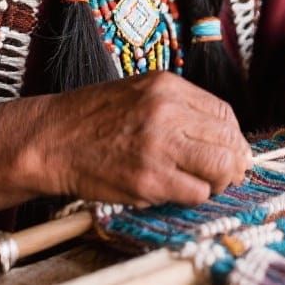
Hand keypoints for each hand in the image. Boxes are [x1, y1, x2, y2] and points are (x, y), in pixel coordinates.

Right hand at [0, 72, 250, 226]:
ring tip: (199, 183)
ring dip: (215, 182)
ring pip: (219, 170)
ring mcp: (158, 147)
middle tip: (224, 174)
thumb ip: (178, 108)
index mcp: (167, 87)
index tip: (230, 151)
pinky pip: (194, 194)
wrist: (51, 139)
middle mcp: (167, 112)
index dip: (233, 138)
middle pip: (228, 143)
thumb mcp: (140, 93)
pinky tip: (174, 190)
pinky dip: (192, 196)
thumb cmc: (92, 119)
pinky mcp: (148, 179)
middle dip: (232, 163)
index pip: (224, 115)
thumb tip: (221, 136)